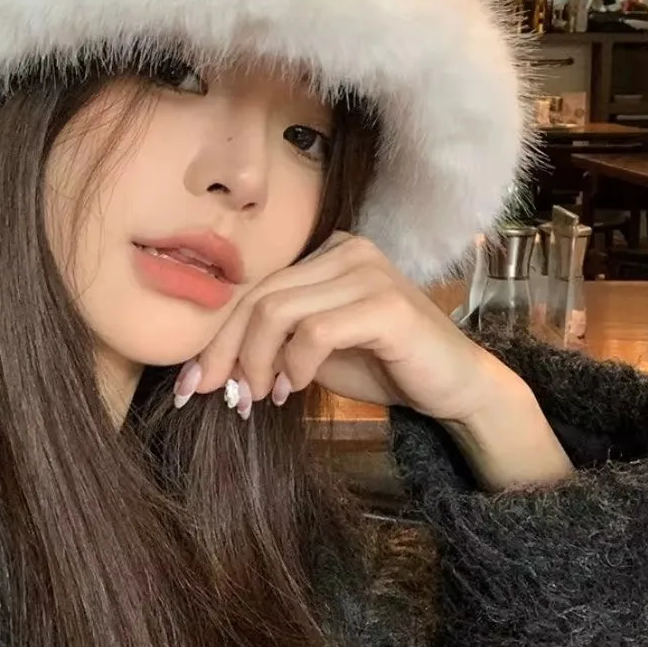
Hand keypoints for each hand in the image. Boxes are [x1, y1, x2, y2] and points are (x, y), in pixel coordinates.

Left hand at [184, 233, 522, 423]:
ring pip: (278, 311)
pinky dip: (294, 364)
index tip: (192, 383)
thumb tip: (206, 370)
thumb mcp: (311, 350)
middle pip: (258, 297)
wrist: (455, 388)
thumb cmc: (382, 365)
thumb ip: (270, 343)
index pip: (253, 288)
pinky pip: (315, 331)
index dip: (216, 336)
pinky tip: (294, 389)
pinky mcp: (386, 304)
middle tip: (217, 396)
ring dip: (258, 362)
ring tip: (261, 397)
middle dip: (227, 352)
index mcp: (324, 253)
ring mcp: (367, 271)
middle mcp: (344, 249)